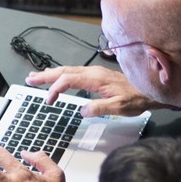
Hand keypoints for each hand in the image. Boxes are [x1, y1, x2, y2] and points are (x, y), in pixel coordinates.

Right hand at [25, 65, 159, 116]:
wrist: (151, 90)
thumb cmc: (137, 98)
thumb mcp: (119, 108)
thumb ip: (100, 108)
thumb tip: (82, 111)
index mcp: (95, 79)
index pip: (68, 80)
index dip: (55, 89)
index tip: (48, 100)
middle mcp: (93, 72)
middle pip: (64, 71)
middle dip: (45, 76)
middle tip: (30, 80)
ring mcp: (95, 72)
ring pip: (68, 70)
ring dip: (51, 74)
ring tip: (37, 77)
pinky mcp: (97, 75)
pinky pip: (74, 72)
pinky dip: (61, 74)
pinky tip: (58, 76)